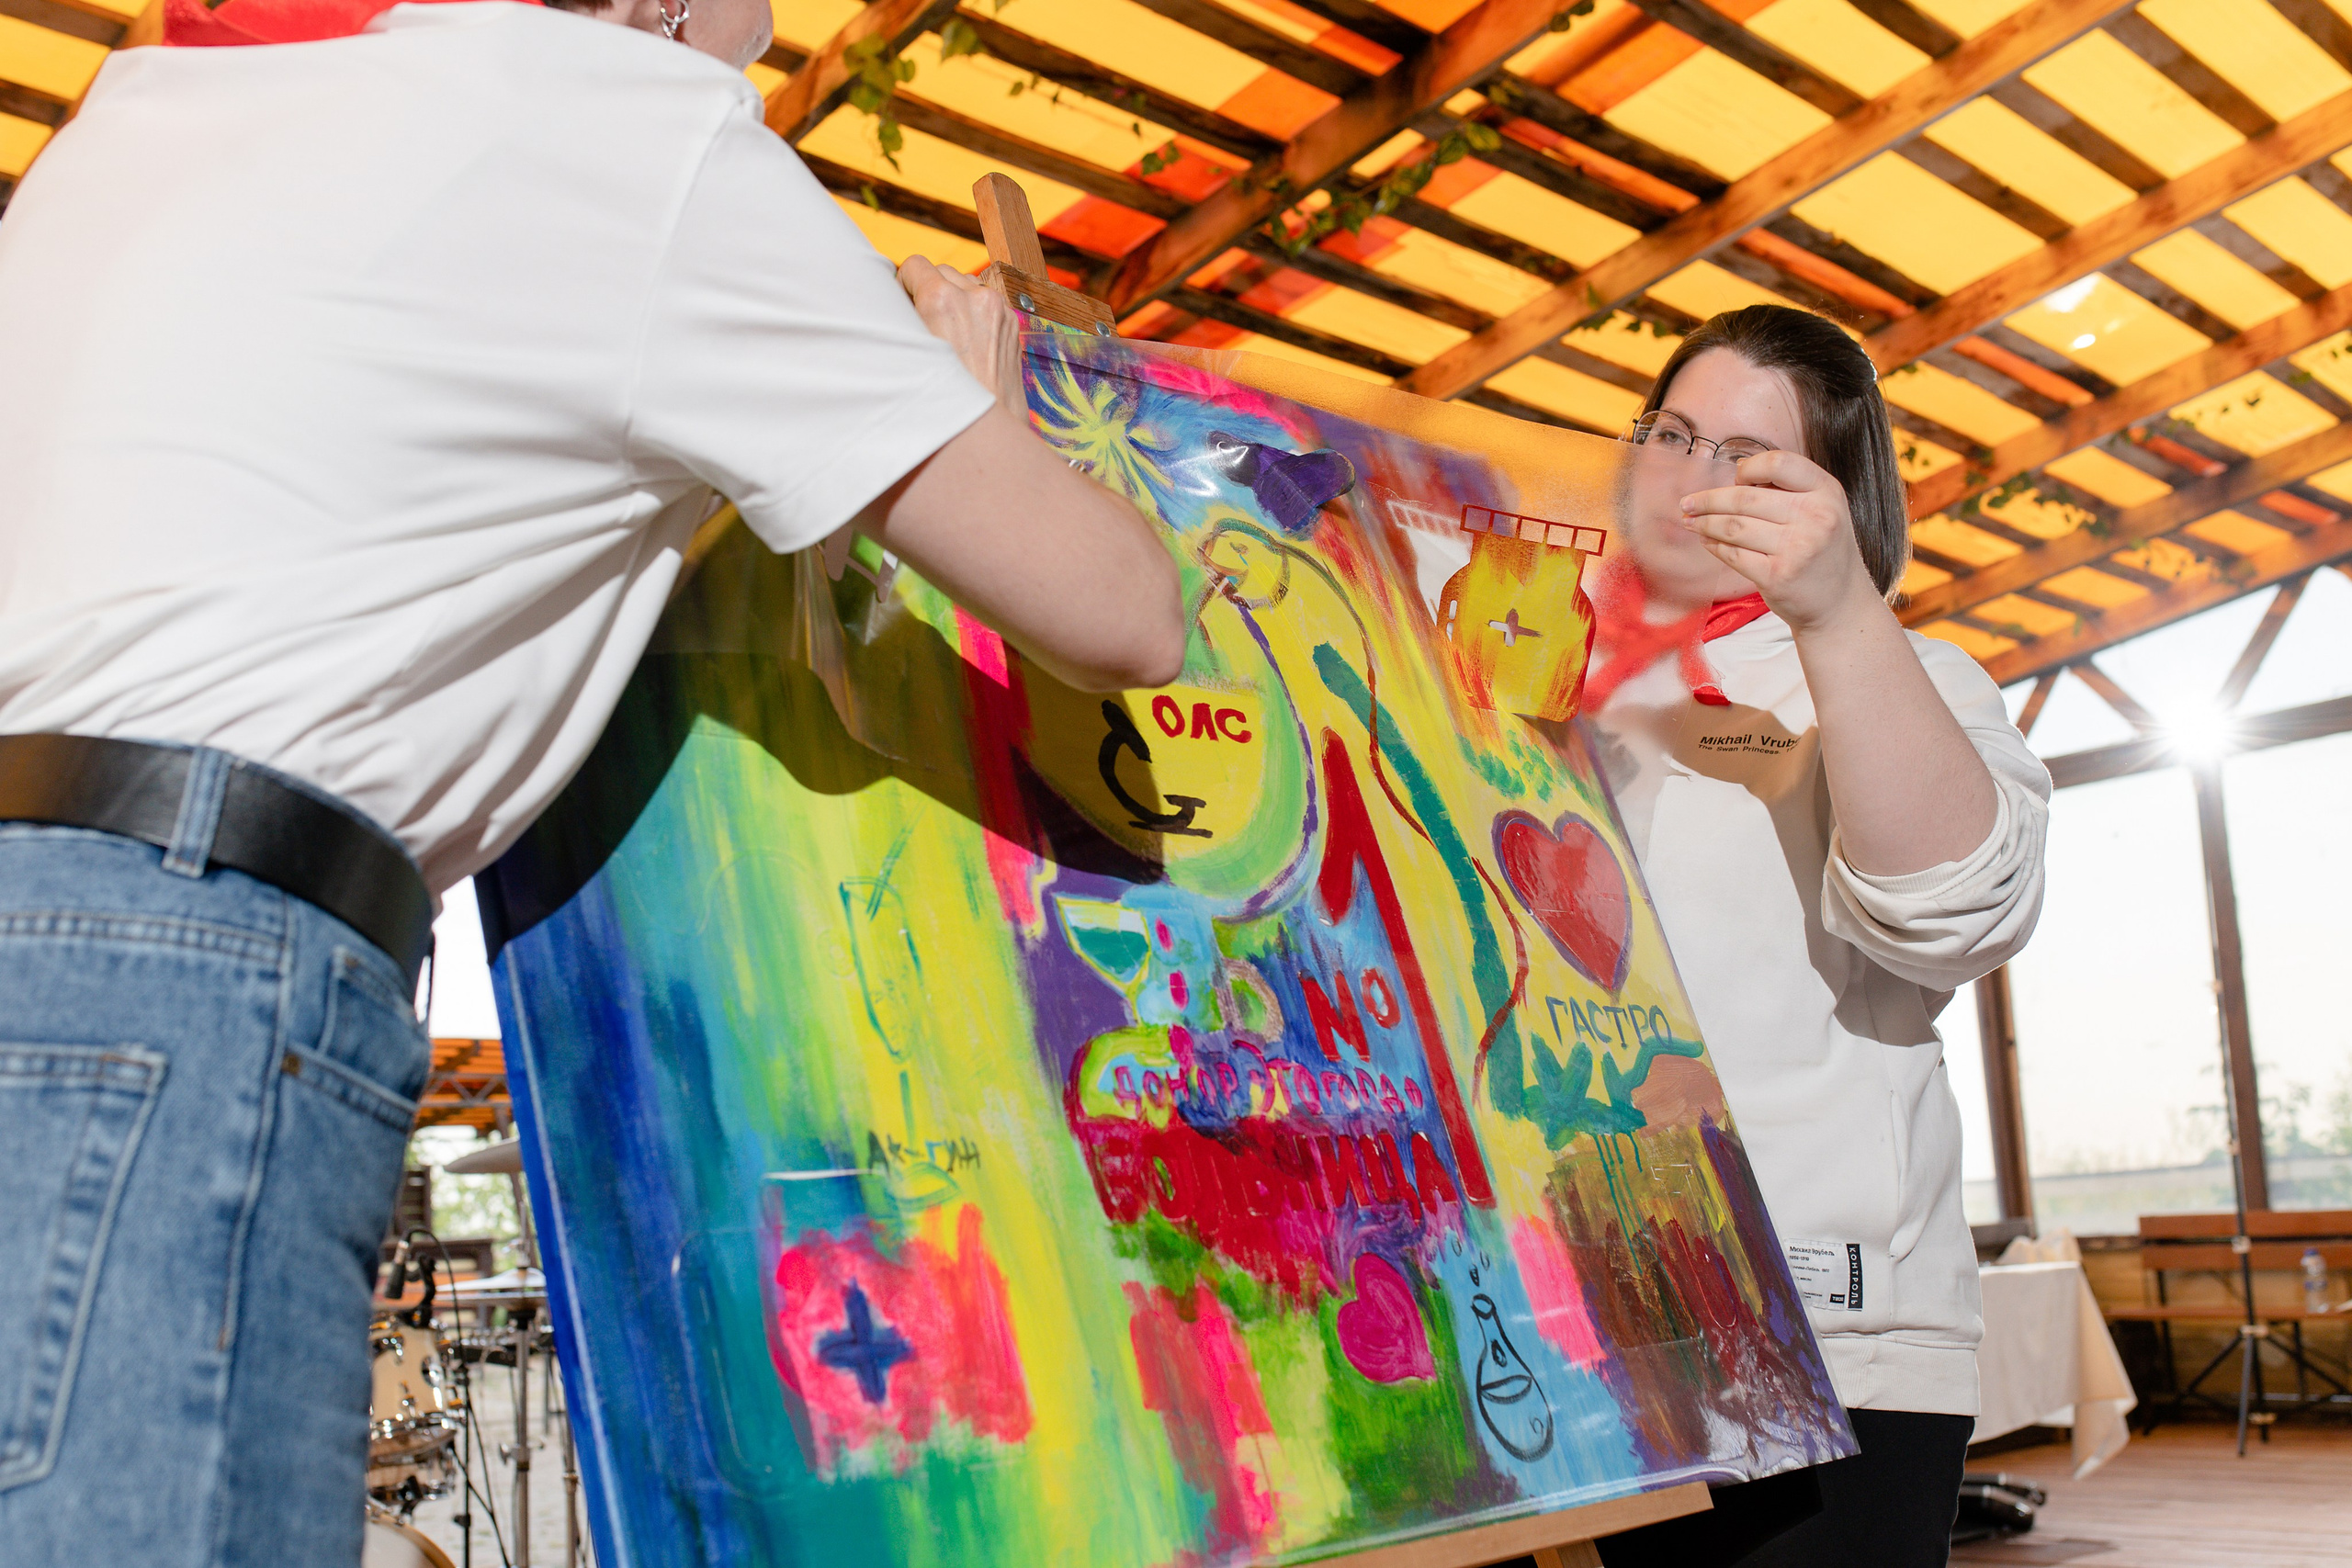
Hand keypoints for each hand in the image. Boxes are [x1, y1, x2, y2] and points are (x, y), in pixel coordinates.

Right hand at [897, 255, 1023, 411]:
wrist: (986, 433)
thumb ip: (902, 316)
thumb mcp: (908, 353)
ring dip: (955, 299)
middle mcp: (974, 298)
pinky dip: (975, 313)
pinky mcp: (1012, 323)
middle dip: (929, 290)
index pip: (915, 264)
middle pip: (942, 271)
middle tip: (923, 323)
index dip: (904, 284)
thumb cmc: (941, 400)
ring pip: (966, 283)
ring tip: (947, 333)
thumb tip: (895, 298)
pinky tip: (968, 341)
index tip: (902, 305)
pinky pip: (987, 302)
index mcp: (942, 300)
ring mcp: (998, 309)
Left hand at [1678, 449, 1881, 632]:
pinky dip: (1714, 546)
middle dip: (1708, 500)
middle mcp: (1815, 516)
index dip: (1750, 469)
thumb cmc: (1823, 550)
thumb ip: (1788, 488)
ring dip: (1704, 523)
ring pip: (1733, 526)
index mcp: (1826, 491)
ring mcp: (1797, 548)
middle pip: (1745, 498)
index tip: (1734, 478)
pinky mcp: (1777, 576)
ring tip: (1690, 521)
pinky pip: (1733, 554)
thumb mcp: (1823, 508)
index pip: (1778, 463)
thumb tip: (1738, 472)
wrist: (1840, 602)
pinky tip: (1706, 541)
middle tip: (1687, 503)